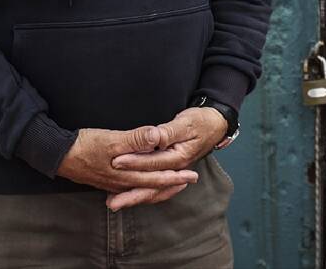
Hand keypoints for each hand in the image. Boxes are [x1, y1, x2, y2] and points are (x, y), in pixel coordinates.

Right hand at [56, 126, 197, 210]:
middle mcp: (121, 183)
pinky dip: (143, 186)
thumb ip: (135, 139)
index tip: (192, 173)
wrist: (58, 155)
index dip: (175, 175)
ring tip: (172, 183)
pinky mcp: (106, 179)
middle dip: (172, 183)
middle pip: (152, 186)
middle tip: (190, 179)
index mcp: (126, 174)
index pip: (156, 177)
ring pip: (142, 188)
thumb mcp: (111, 139)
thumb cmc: (84, 145)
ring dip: (158, 186)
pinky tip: (143, 184)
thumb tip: (157, 136)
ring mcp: (113, 183)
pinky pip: (131, 187)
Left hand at [106, 107, 226, 209]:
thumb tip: (154, 137)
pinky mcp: (170, 171)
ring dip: (133, 198)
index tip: (116, 162)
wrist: (215, 125)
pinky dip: (141, 193)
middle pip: (151, 184)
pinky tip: (126, 195)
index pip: (153, 162)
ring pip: (152, 190)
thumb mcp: (186, 122)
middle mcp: (176, 169)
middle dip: (129, 192)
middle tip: (110, 201)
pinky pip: (155, 187)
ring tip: (113, 204)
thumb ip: (168, 132)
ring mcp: (173, 172)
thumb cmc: (200, 121)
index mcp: (179, 157)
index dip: (134, 162)